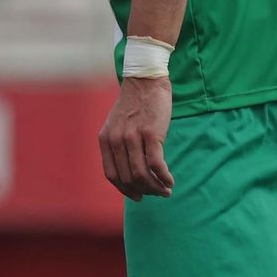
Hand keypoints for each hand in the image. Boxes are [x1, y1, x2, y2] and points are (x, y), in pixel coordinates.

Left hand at [98, 77, 173, 200]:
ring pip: (142, 175)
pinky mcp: (151, 134)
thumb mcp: (117, 124)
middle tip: (157, 193)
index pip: (111, 175)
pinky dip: (164, 178)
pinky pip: (156, 165)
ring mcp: (132, 137)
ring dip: (156, 188)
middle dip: (144, 191)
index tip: (138, 196)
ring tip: (166, 190)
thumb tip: (130, 173)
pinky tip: (170, 181)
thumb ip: (118, 145)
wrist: (145, 80)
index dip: (125, 190)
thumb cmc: (135, 104)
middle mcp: (116, 139)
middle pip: (128, 178)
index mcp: (105, 139)